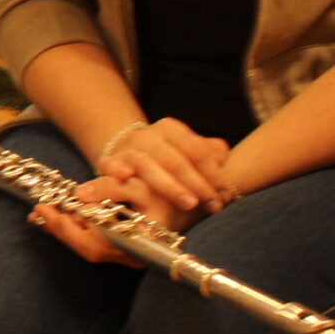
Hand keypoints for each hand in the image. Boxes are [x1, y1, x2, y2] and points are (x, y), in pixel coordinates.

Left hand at [33, 173, 192, 266]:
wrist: (191, 196)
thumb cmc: (169, 190)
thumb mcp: (141, 185)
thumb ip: (111, 188)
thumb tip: (80, 195)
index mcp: (140, 245)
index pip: (93, 245)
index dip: (66, 229)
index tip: (45, 208)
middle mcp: (133, 255)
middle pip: (87, 249)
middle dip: (61, 229)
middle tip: (39, 210)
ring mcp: (128, 254)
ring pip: (89, 246)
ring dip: (65, 229)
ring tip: (45, 212)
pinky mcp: (123, 247)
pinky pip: (94, 240)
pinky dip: (76, 227)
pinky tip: (62, 214)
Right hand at [96, 117, 234, 215]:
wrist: (126, 153)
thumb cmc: (167, 158)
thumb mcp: (189, 152)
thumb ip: (211, 154)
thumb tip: (226, 161)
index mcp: (170, 129)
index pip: (197, 149)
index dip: (214, 173)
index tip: (225, 193)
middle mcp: (147, 135)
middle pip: (175, 160)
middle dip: (197, 184)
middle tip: (213, 204)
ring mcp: (127, 148)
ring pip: (147, 164)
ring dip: (170, 186)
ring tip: (189, 204)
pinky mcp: (108, 161)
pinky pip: (110, 164)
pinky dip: (117, 169)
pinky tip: (125, 177)